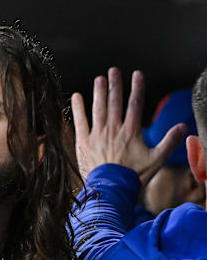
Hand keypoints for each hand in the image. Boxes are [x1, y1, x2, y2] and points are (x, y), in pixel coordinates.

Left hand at [72, 68, 187, 184]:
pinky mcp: (83, 141)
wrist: (111, 189)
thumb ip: (169, 142)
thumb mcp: (156, 160)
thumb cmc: (134, 176)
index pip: (135, 104)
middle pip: (115, 102)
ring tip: (99, 78)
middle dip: (115, 84)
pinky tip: (75, 96)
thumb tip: (184, 127)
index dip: (137, 87)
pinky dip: (77, 108)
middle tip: (114, 70)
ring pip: (98, 108)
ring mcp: (97, 134)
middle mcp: (113, 129)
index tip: (137, 74)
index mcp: (131, 131)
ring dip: (99, 92)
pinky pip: (79, 121)